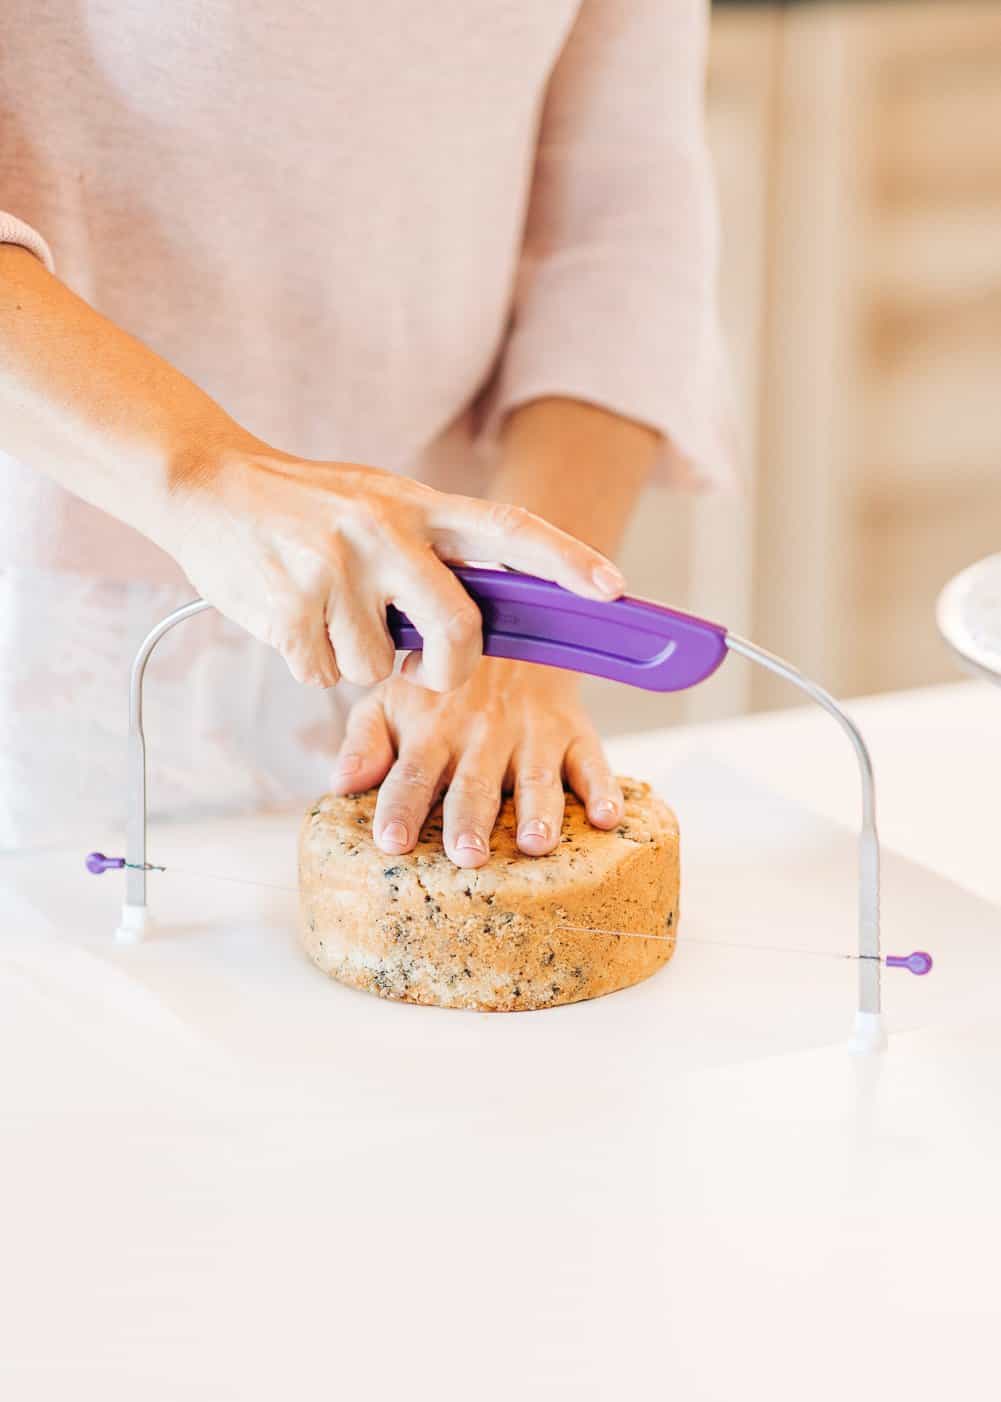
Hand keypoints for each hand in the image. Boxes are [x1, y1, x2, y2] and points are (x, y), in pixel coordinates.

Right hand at [167, 447, 624, 693]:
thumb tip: (487, 624)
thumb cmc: (305, 510)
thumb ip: (432, 552)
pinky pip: (326, 675)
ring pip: (380, 665)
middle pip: (459, 630)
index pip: (509, 530)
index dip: (567, 561)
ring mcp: (336, 570)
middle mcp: (384, 532)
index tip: (616, 591)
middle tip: (427, 672)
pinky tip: (291, 617)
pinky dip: (311, 662)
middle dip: (450, 670)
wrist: (204, 487)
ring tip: (323, 609)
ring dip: (355, 658)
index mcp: (416, 503)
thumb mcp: (378, 506)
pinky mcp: (290, 609)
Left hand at [329, 657, 622, 865]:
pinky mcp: (573, 730)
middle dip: (471, 819)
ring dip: (539, 811)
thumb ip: (365, 741)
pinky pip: (592, 760)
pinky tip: (608, 818)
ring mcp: (531, 733)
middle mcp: (481, 734)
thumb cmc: (438, 680)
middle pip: (474, 783)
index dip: (401, 808)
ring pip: (535, 777)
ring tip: (536, 844)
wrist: (507, 620)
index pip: (411, 774)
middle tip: (467, 855)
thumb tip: (340, 786)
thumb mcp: (391, 697)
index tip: (392, 843)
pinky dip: (604, 789)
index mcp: (431, 731)